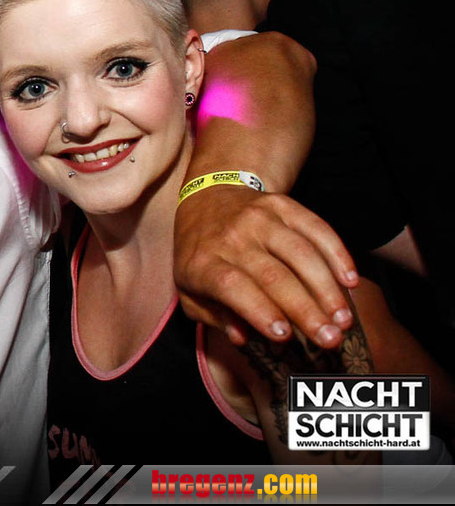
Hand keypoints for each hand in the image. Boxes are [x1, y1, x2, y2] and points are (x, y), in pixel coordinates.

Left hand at [174, 186, 359, 347]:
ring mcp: (259, 218)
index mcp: (204, 262)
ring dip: (326, 288)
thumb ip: (214, 316)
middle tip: (329, 339)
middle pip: (273, 275)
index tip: (285, 335)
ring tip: (343, 318)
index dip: (260, 310)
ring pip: (300, 253)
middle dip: (305, 310)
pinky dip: (336, 254)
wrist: (207, 199)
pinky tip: (350, 281)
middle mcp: (232, 237)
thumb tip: (242, 337)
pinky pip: (316, 228)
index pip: (233, 286)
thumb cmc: (200, 256)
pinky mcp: (282, 205)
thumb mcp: (189, 290)